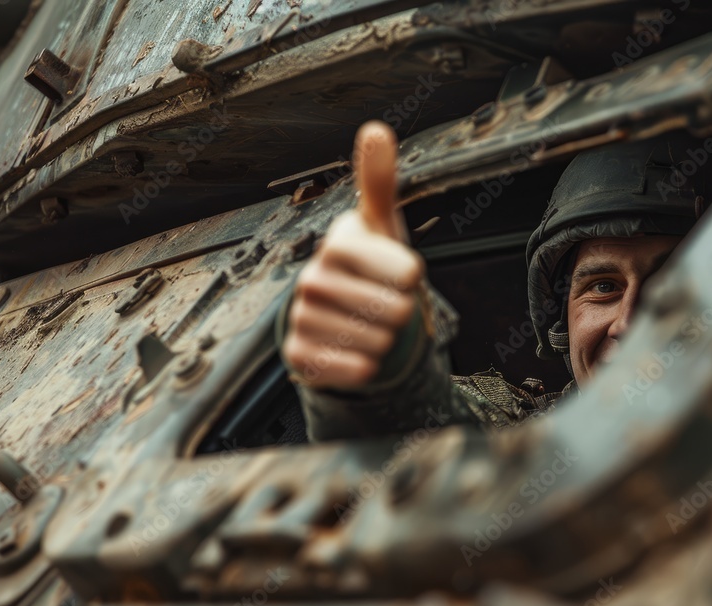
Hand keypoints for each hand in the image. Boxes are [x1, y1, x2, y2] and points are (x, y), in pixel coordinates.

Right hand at [282, 122, 424, 389]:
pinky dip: (364, 367)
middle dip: (401, 313)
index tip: (400, 273)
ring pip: (379, 343)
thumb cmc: (369, 266)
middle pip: (396, 312)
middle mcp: (313, 278)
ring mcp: (302, 317)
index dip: (412, 278)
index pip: (408, 272)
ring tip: (369, 324)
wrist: (340, 316)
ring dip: (385, 340)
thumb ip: (379, 182)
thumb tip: (375, 129)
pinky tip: (357, 351)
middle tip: (383, 302)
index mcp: (338, 243)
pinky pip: (353, 369)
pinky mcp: (299, 354)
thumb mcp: (381, 226)